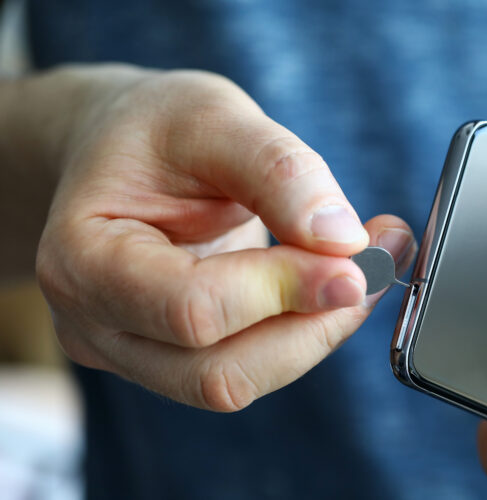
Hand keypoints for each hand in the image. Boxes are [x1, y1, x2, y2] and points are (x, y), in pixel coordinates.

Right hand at [35, 65, 415, 410]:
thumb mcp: (210, 115)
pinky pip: (247, 364)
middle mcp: (96, 325)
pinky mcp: (170, 357)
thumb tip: (344, 240)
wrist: (117, 153)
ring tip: (366, 266)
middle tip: (378, 262)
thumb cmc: (151, 130)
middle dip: (313, 324)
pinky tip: (331, 281)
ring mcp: (131, 351)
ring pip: (239, 380)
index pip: (192, 309)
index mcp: (82, 260)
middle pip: (218, 372)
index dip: (285, 290)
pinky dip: (302, 330)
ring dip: (317, 332)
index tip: (357, 256)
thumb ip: (277, 171)